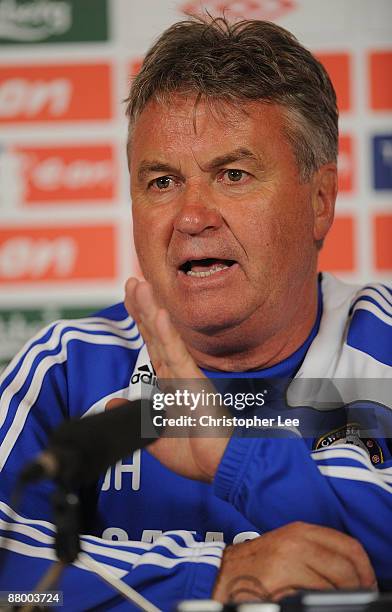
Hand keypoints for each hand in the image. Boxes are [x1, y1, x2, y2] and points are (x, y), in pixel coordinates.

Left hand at [124, 277, 230, 480]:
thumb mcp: (155, 436)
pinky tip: (160, 316)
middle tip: (133, 281)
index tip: (132, 297)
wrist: (221, 468)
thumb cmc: (196, 454)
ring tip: (141, 286)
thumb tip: (112, 401)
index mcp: (172, 383)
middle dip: (143, 307)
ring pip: (165, 339)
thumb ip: (136, 416)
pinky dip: (169, 337)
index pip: (153, 345)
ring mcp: (187, 377)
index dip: (142, 321)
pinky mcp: (195, 386)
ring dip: (152, 312)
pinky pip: (179, 358)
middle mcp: (179, 375)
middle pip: (156, 334)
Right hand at [212, 522, 376, 602]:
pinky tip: (310, 602)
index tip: (367, 582)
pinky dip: (316, 602)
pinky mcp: (278, 582)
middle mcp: (296, 542)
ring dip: (337, 597)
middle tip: (356, 597)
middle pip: (345, 568)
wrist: (221, 572)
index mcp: (301, 531)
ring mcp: (287, 562)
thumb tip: (348, 571)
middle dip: (356, 588)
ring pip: (332, 585)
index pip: (349, 546)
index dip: (364, 569)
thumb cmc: (255, 562)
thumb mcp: (288, 545)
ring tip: (331, 601)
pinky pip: (310, 597)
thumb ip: (315, 550)